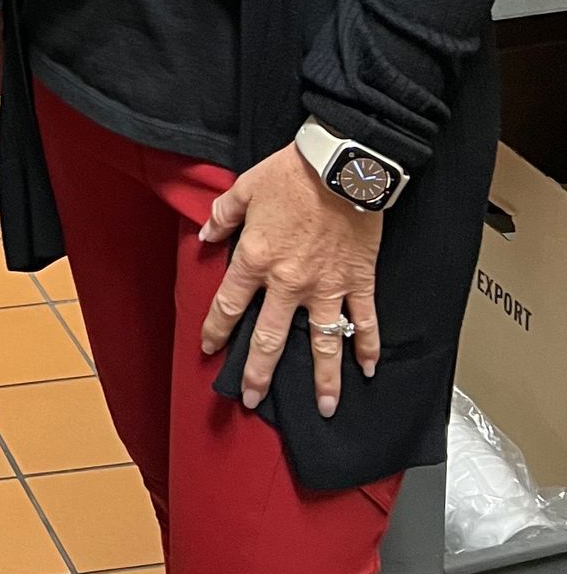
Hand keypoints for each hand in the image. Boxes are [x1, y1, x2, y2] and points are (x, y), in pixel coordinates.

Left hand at [198, 144, 381, 416]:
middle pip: (271, 338)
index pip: (229, 305)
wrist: (340, 166)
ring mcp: (326, 286)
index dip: (216, 330)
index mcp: (256, 259)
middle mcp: (289, 282)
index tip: (209, 348)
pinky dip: (367, 346)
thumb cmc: (291, 174)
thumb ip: (222, 216)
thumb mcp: (244, 189)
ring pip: (323, 343)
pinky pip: (364, 321)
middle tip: (251, 399)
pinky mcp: (358, 281)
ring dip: (323, 379)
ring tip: (323, 407)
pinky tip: (367, 370)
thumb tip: (205, 236)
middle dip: (259, 373)